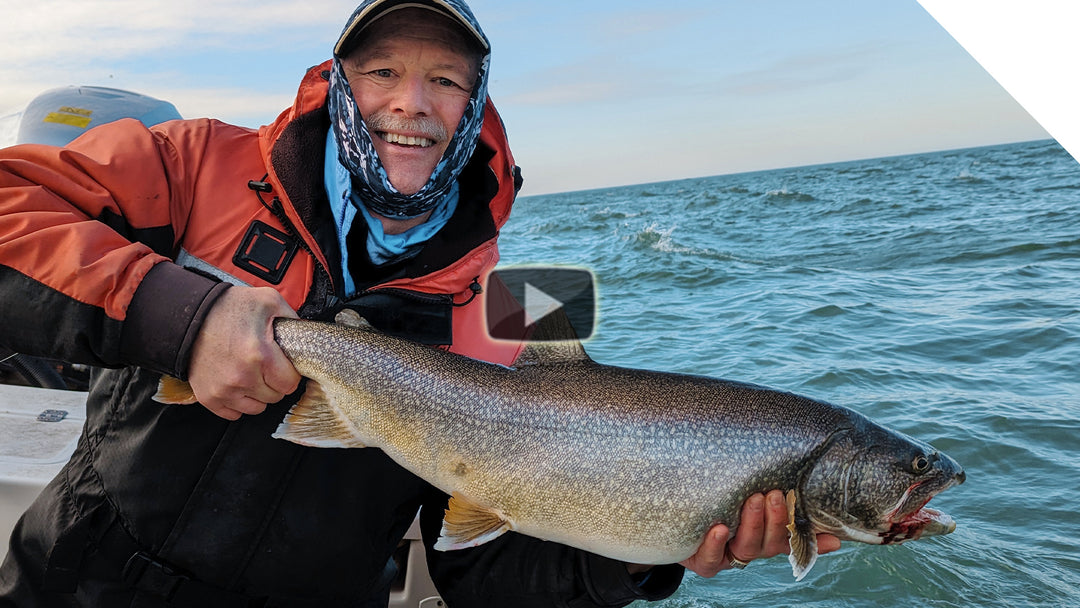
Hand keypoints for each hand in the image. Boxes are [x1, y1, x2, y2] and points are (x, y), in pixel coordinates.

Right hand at [187, 286, 300, 419]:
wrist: (190, 316)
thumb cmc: (228, 308)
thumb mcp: (268, 301)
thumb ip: (292, 318)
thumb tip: (308, 334)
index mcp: (260, 355)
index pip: (290, 383)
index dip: (290, 373)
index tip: (283, 364)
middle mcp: (242, 377)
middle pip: (275, 397)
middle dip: (274, 382)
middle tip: (265, 365)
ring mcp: (224, 390)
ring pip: (256, 408)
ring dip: (257, 394)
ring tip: (250, 373)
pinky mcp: (209, 397)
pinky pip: (234, 414)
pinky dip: (238, 402)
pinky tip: (236, 383)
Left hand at [679, 490, 841, 577]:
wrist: (672, 515)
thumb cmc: (716, 495)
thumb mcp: (742, 487)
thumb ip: (770, 485)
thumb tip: (807, 478)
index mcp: (766, 533)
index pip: (794, 536)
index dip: (812, 537)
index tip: (826, 526)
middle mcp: (750, 545)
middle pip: (771, 542)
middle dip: (776, 518)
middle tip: (774, 493)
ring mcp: (727, 554)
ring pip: (746, 549)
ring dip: (752, 525)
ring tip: (752, 500)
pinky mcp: (702, 560)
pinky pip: (710, 560)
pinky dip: (715, 546)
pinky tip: (718, 529)